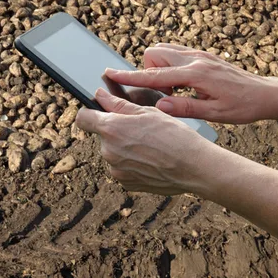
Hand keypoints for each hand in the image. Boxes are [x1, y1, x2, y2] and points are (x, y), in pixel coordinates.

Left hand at [76, 88, 213, 194]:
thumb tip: (99, 95)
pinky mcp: (126, 183)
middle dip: (115, 130)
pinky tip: (150, 159)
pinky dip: (132, 163)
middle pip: (102, 135)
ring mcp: (116, 170)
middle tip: (139, 128)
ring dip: (124, 148)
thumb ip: (117, 103)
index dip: (89, 112)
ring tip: (149, 145)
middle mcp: (108, 151)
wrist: (193, 166)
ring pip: (113, 152)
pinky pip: (122, 168)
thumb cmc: (173, 135)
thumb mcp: (146, 111)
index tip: (97, 111)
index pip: (83, 118)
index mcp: (111, 129)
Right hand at [105, 43, 277, 123]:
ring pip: (164, 50)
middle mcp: (194, 59)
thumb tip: (158, 106)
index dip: (130, 75)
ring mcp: (199, 54)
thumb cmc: (242, 106)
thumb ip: (184, 107)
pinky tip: (182, 84)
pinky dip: (171, 65)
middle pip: (155, 53)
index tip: (110, 74)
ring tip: (174, 90)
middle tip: (164, 93)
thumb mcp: (214, 114)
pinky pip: (176, 52)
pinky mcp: (203, 55)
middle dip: (149, 70)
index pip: (154, 74)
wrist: (264, 94)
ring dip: (159, 67)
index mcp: (195, 74)